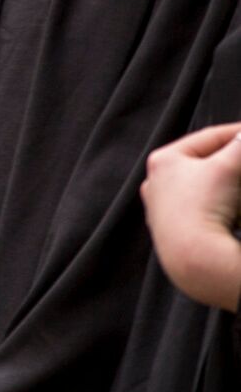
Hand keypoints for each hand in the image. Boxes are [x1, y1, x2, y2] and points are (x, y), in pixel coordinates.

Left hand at [144, 121, 240, 311]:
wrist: (193, 257)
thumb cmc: (203, 207)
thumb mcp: (228, 167)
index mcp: (163, 160)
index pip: (210, 137)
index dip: (238, 133)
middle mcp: (157, 181)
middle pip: (209, 162)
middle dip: (235, 161)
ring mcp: (165, 207)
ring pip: (209, 186)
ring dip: (231, 184)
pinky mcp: (176, 229)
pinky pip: (207, 208)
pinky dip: (224, 205)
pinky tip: (235, 212)